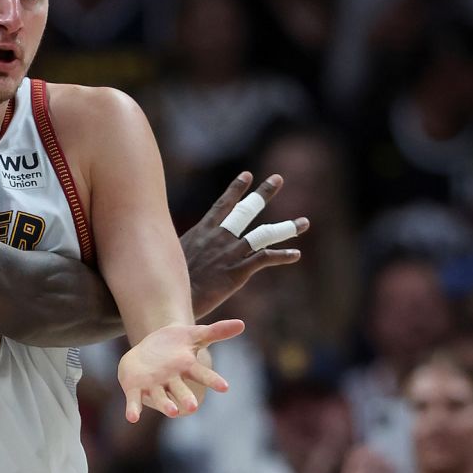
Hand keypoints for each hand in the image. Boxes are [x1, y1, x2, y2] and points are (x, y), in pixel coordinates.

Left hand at [117, 319, 241, 422]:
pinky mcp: (136, 388)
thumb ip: (216, 331)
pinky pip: (135, 401)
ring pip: (160, 398)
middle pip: (181, 391)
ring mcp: (154, 386)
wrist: (148, 349)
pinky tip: (133, 417)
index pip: (202, 375)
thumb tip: (242, 324)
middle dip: (186, 398)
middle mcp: (172, 381)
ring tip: (172, 411)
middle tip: (193, 407)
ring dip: (165, 405)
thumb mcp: (193, 334)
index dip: (213, 381)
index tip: (225, 387)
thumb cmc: (174, 344)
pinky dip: (134, 409)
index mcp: (186, 368)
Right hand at [182, 172, 309, 317]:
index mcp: (203, 231)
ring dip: (286, 228)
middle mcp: (219, 237)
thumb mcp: (171, 254)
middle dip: (263, 194)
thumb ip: (184, 248)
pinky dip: (282, 256)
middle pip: (246, 210)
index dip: (236, 189)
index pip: (223, 205)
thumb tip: (177, 248)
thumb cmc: (168, 280)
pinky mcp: (237, 272)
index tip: (247, 175)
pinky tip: (296, 254)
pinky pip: (265, 259)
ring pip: (264, 235)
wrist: (171, 297)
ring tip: (305, 222)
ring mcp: (230, 253)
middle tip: (277, 178)